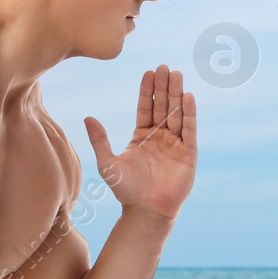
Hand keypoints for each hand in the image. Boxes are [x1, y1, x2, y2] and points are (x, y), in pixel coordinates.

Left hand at [83, 64, 196, 222]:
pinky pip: (189, 130)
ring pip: (177, 114)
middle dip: (164, 87)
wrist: (145, 212)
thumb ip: (99, 140)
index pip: (146, 108)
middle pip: (163, 106)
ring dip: (177, 94)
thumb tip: (88, 118)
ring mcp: (175, 144)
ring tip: (177, 74)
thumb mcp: (107, 163)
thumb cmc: (125, 191)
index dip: (147, 91)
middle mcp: (160, 138)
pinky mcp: (188, 154)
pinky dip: (189, 113)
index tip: (148, 72)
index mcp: (142, 137)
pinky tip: (188, 97)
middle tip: (164, 67)